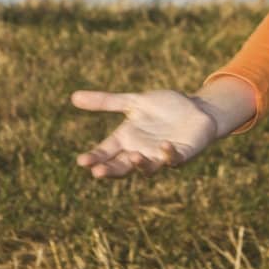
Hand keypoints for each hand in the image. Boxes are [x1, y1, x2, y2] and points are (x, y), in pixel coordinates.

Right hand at [70, 88, 218, 178]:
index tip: (82, 161)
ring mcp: (159, 156)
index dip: (94, 158)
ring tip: (132, 158)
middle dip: (110, 170)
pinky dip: (168, 155)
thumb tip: (73, 96)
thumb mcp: (133, 101)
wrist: (195, 109)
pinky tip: (164, 147)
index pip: (105, 152)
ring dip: (139, 165)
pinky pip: (173, 159)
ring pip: (147, 168)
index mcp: (126, 139)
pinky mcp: (181, 154)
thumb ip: (106, 101)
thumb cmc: (164, 107)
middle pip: (121, 166)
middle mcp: (140, 151)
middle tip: (98, 172)